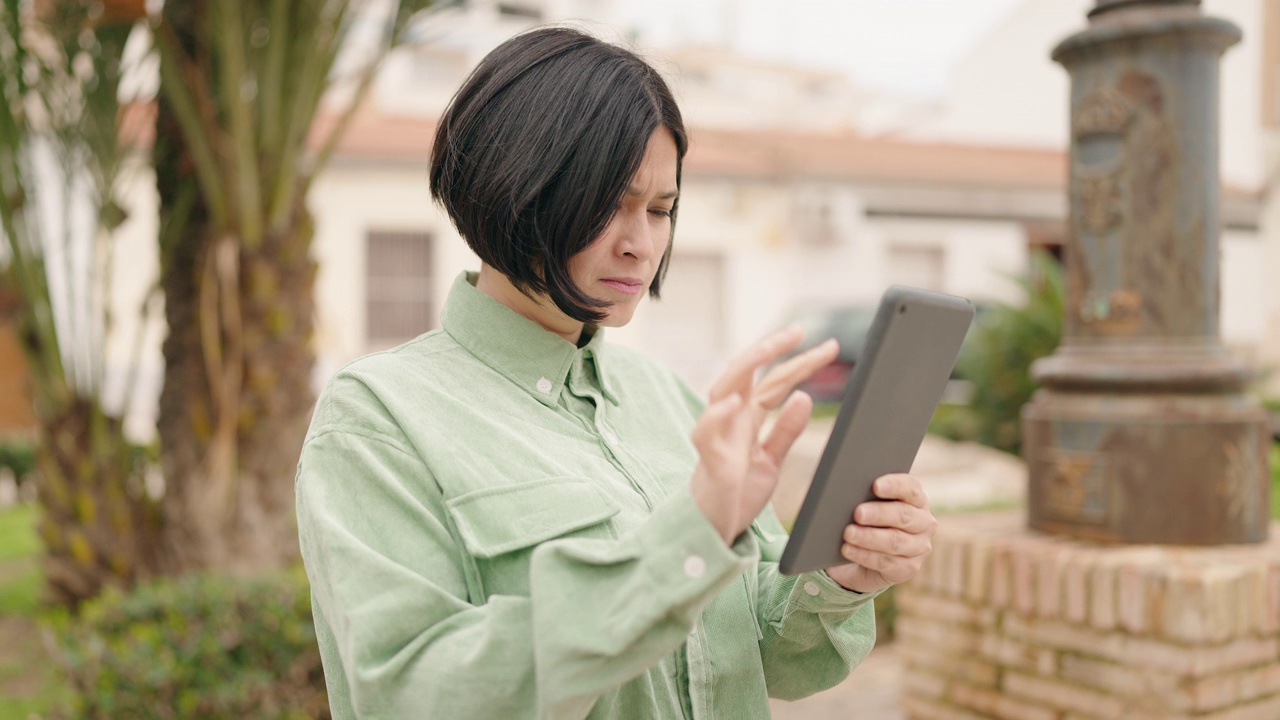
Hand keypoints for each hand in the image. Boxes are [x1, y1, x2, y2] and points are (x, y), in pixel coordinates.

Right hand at [689, 327, 838, 544]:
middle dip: (772, 350)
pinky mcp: (709, 459)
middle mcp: (731, 420)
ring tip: (767, 349)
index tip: (827, 345)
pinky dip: (718, 414)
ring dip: (744, 368)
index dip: (798, 362)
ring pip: (723, 390)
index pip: (774, 381)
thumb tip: (804, 397)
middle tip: (800, 331)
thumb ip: (786, 430)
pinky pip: (706, 431)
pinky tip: (735, 401)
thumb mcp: (771, 460)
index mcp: (747, 418)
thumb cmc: (738, 493)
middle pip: (749, 375)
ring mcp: (718, 436)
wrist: (716, 530)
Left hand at [824, 473, 937, 593]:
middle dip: (878, 513)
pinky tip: (848, 550)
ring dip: (869, 537)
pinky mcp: (909, 568)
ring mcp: (919, 547)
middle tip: (857, 513)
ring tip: (848, 533)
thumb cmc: (866, 523)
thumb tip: (844, 488)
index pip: (910, 488)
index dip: (894, 485)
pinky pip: (886, 562)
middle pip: (903, 515)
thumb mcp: (867, 507)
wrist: (862, 559)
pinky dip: (864, 555)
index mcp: (916, 499)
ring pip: (895, 541)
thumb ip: (864, 496)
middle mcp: (924, 522)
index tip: (875, 486)